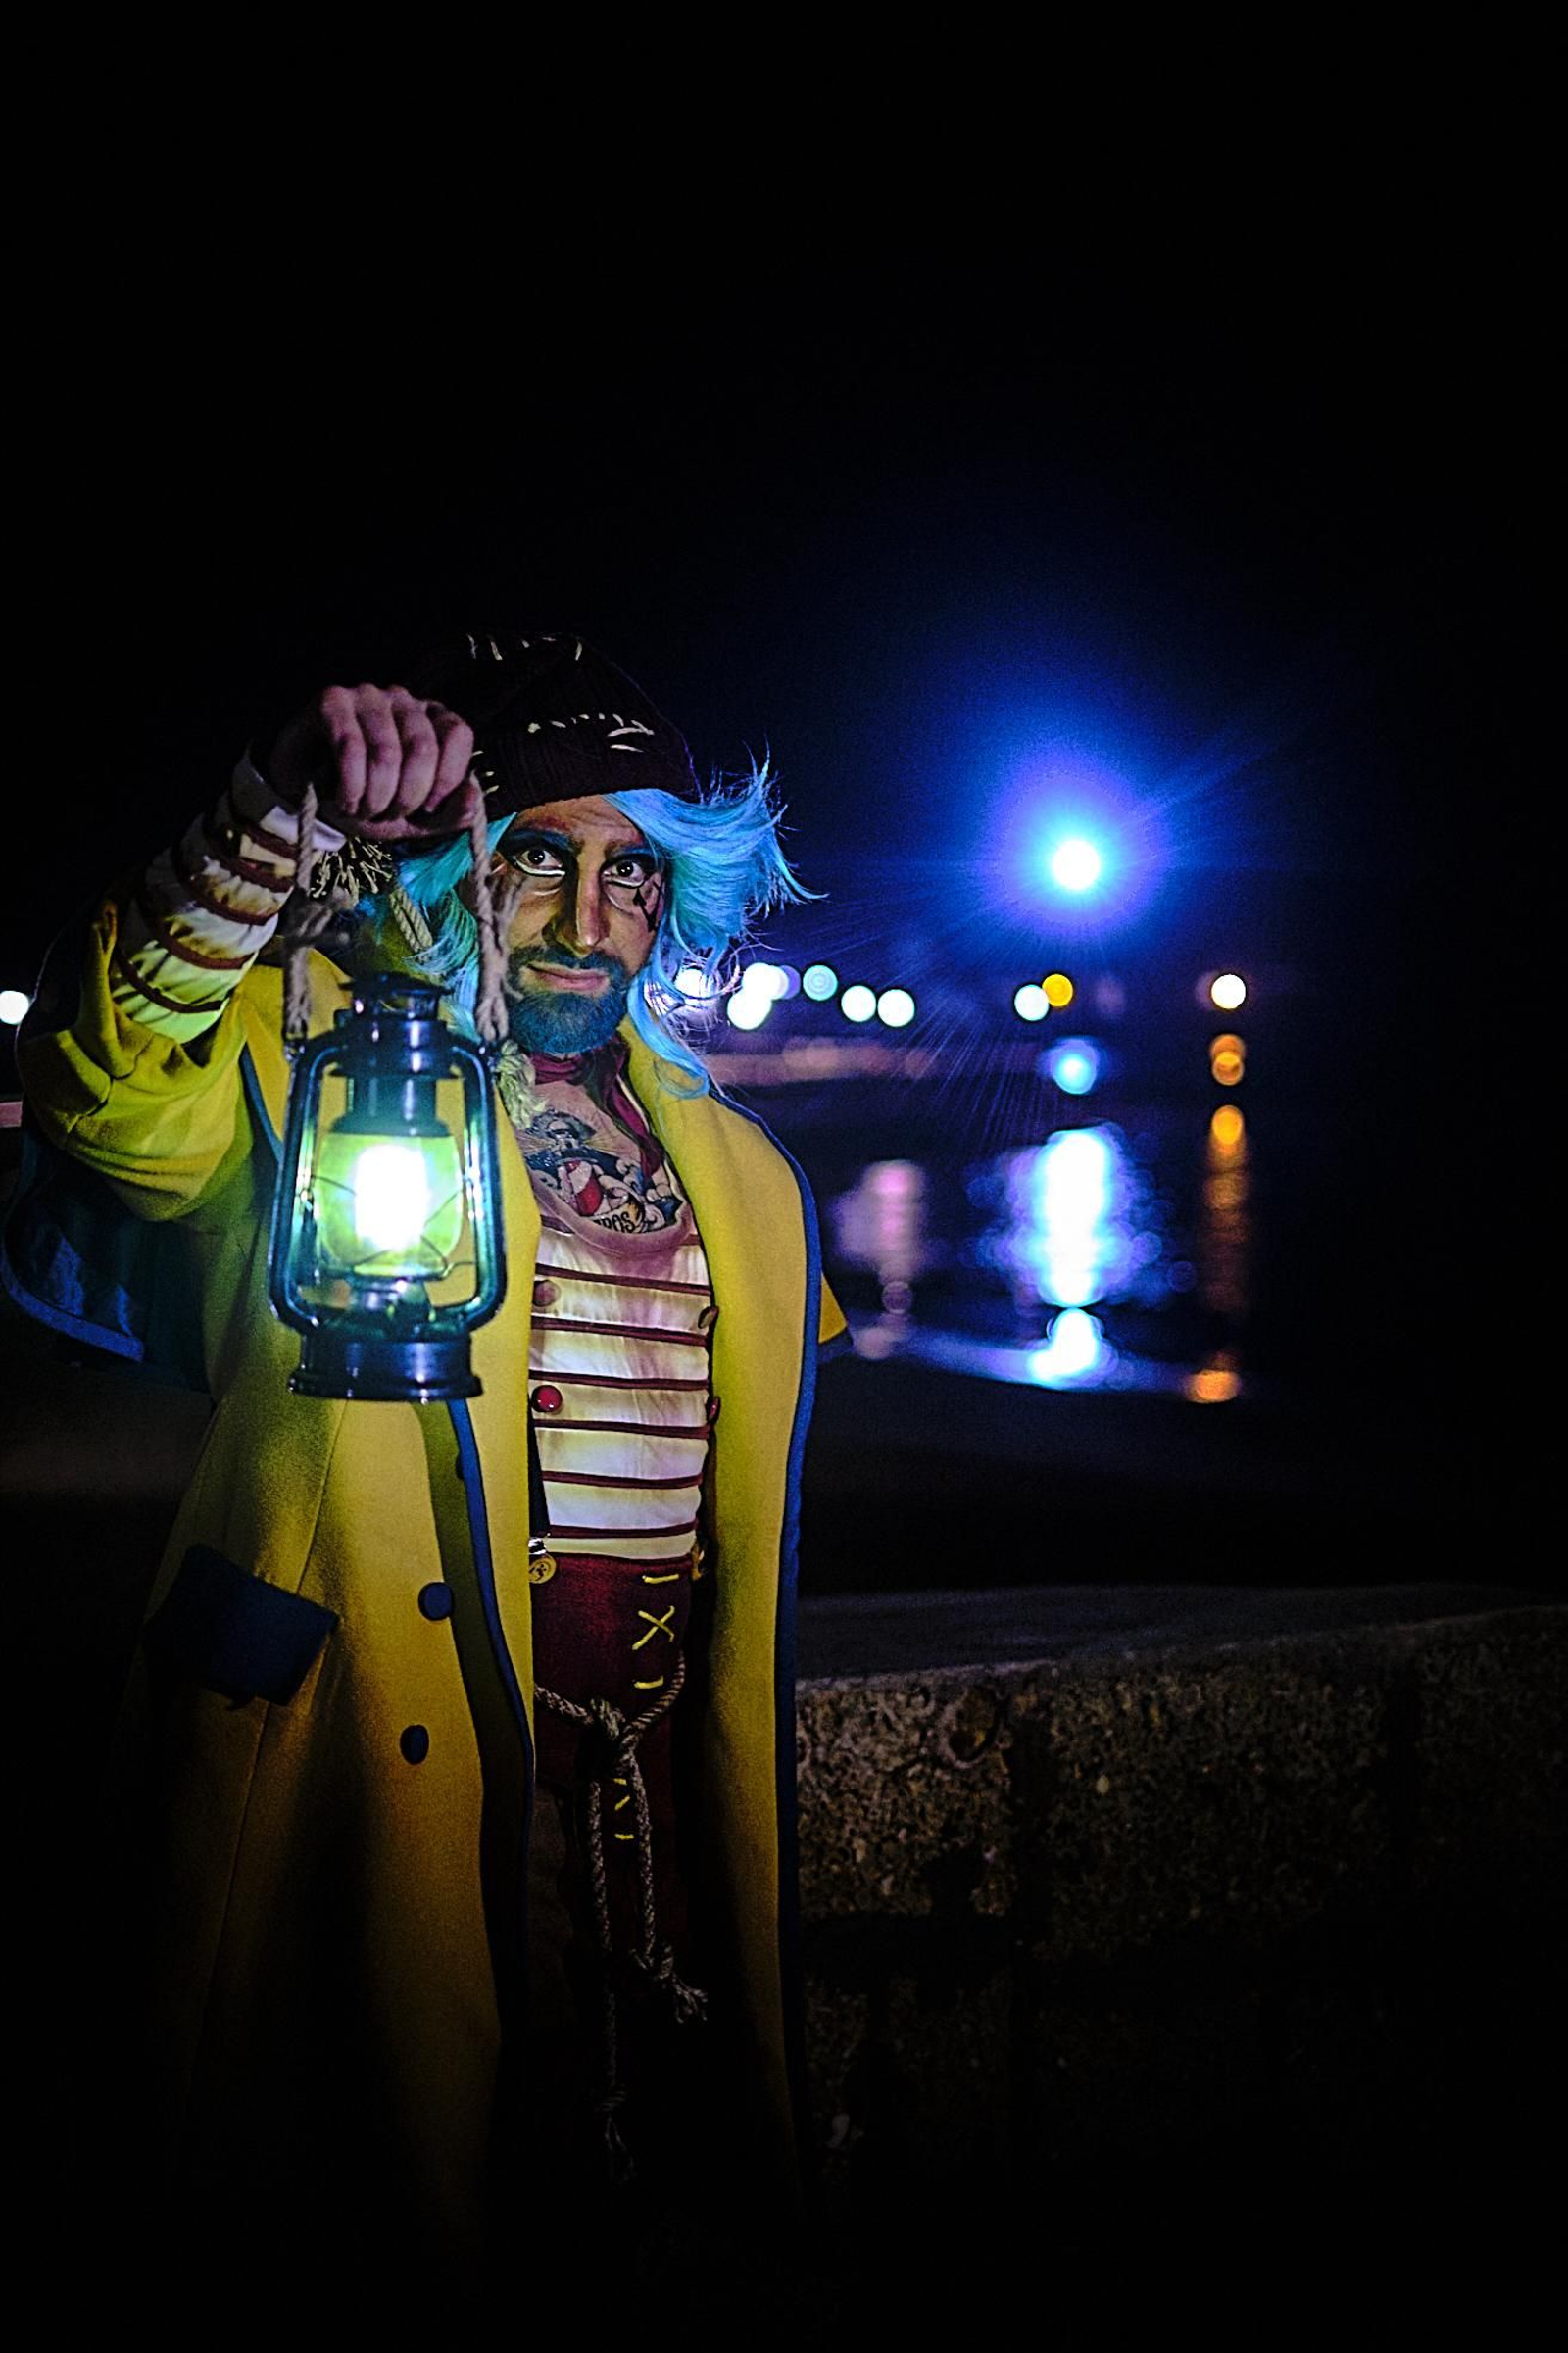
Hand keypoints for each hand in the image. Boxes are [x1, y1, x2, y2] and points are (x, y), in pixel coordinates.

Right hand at [264, 684, 481, 843]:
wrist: (306, 795)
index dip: (446, 779)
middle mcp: (404, 700)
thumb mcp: (413, 818)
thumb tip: (474, 798)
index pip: (458, 734)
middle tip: (386, 814)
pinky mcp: (331, 700)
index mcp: (432, 720)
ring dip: (374, 798)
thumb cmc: (365, 799)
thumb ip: (449, 813)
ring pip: (386, 753)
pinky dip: (350, 787)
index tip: (426, 810)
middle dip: (405, 798)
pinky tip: (343, 801)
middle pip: (423, 748)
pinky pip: (350, 747)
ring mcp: (368, 696)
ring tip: (361, 810)